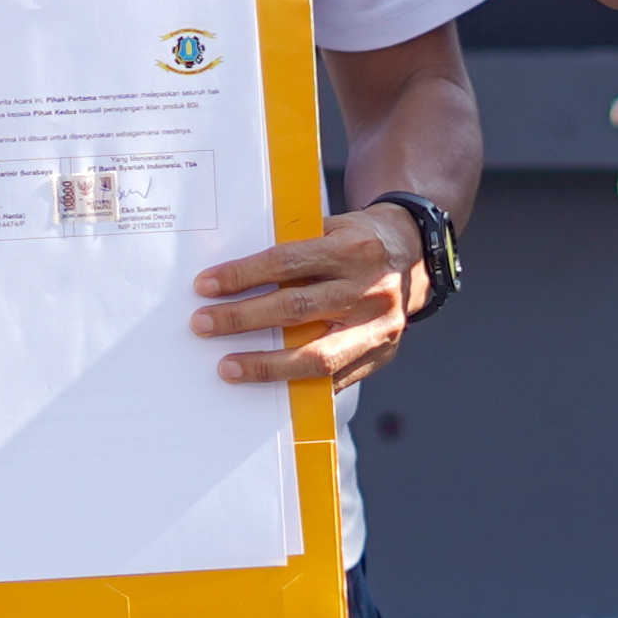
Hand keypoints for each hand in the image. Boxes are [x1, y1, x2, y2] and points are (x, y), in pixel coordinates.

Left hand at [189, 207, 420, 391]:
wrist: (414, 256)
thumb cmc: (358, 241)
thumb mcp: (331, 228)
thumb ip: (294, 249)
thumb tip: (234, 277)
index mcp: (352, 248)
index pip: (285, 262)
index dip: (242, 275)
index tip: (205, 286)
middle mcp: (368, 288)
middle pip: (295, 308)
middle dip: (242, 319)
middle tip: (202, 325)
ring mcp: (378, 327)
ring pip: (315, 354)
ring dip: (265, 364)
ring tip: (227, 367)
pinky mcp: (381, 355)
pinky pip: (334, 379)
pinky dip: (298, 386)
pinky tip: (267, 389)